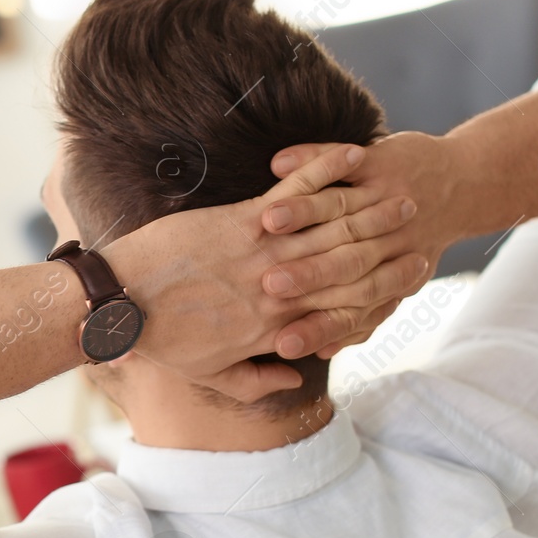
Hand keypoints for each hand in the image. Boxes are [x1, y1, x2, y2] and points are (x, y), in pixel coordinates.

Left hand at [100, 144, 429, 400]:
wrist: (116, 303)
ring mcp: (262, 252)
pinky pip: (293, 193)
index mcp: (273, 328)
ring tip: (403, 196)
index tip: (409, 275)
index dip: (378, 290)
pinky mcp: (241, 220)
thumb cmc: (158, 340)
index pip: (340, 309)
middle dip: (387, 245)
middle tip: (420, 227)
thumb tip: (294, 372)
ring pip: (330, 231)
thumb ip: (256, 380)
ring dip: (371, 211)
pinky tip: (352, 157)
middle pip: (347, 266)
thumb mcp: (208, 373)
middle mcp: (277, 290)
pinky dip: (324, 172)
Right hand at [260, 133, 469, 355]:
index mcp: (384, 280)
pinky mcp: (380, 162)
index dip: (314, 328)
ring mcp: (382, 199)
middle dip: (306, 274)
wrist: (458, 188)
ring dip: (303, 212)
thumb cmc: (413, 245)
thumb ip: (354, 323)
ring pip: (338, 208)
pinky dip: (315, 162)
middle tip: (269, 285)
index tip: (282, 343)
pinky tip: (279, 164)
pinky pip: (345, 162)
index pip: (346, 314)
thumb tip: (321, 353)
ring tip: (271, 220)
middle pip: (343, 264)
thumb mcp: (389, 291)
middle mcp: (387, 243)